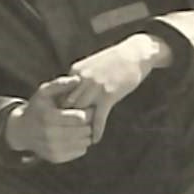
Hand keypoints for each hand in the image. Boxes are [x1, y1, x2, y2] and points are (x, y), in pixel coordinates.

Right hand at [5, 93, 97, 164]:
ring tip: (80, 125)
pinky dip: (81, 143)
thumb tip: (78, 79)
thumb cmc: (38, 107)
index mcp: (48, 116)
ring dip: (86, 133)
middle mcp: (50, 134)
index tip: (87, 107)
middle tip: (85, 117)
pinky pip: (80, 151)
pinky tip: (74, 135)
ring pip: (85, 142)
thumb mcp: (44, 91)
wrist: (22, 130)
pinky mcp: (56, 157)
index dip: (88, 112)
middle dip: (88, 123)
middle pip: (85, 130)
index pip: (81, 117)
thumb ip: (61, 84)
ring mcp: (52, 148)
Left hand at [38, 36, 170, 146]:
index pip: (62, 94)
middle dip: (66, 120)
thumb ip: (81, 78)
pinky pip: (99, 116)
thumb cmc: (115, 60)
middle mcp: (82, 79)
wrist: (135, 53)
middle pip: (68, 105)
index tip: (58, 121)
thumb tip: (74, 91)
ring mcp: (94, 87)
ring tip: (80, 140)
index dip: (60, 108)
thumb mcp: (92, 65)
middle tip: (65, 135)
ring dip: (81, 127)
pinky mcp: (108, 95)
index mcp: (76, 72)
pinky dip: (96, 130)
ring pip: (81, 112)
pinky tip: (95, 140)